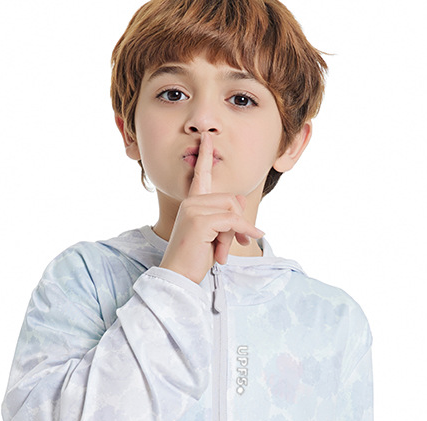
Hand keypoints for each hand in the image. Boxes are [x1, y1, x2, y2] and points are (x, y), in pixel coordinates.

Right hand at [159, 131, 264, 282]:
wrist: (178, 276)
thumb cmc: (194, 258)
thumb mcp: (215, 234)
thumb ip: (226, 216)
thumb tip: (241, 199)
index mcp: (191, 203)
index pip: (200, 174)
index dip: (205, 155)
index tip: (206, 138)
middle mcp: (190, 202)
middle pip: (231, 199)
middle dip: (237, 224)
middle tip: (236, 244)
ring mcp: (194, 209)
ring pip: (233, 211)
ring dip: (236, 234)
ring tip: (224, 252)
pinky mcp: (201, 221)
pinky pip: (233, 221)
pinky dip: (244, 232)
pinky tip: (248, 241)